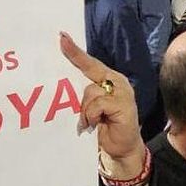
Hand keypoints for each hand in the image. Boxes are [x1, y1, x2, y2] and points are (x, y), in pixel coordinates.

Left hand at [60, 32, 143, 178]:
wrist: (121, 148)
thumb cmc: (104, 126)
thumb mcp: (91, 107)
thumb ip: (85, 94)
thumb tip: (62, 84)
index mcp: (110, 79)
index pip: (90, 63)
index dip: (76, 51)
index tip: (61, 37)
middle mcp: (117, 81)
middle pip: (90, 71)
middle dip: (78, 72)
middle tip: (64, 57)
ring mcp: (123, 92)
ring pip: (90, 91)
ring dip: (85, 110)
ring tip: (90, 121)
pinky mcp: (124, 104)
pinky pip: (97, 104)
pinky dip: (91, 115)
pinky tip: (95, 124)